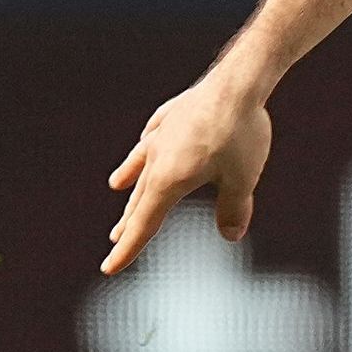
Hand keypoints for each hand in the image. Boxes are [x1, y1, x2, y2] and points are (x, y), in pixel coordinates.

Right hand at [105, 75, 271, 275]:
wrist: (238, 82)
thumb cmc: (240, 134)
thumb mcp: (242, 180)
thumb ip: (234, 209)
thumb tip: (231, 235)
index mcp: (169, 180)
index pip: (144, 224)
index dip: (128, 250)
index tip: (108, 268)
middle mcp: (158, 158)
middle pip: (140, 197)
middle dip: (130, 221)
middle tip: (115, 239)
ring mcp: (163, 133)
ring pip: (142, 163)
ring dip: (132, 179)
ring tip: (118, 187)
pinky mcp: (173, 114)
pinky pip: (155, 134)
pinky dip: (149, 144)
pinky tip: (147, 142)